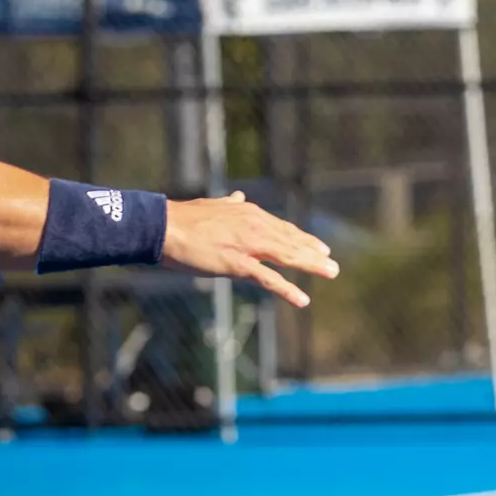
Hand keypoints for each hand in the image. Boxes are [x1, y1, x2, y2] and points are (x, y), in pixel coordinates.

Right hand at [161, 191, 338, 307]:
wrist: (163, 226)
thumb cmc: (183, 218)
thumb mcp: (214, 205)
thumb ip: (230, 204)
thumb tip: (238, 197)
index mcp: (250, 214)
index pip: (284, 229)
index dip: (303, 239)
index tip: (320, 247)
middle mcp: (255, 227)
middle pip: (292, 242)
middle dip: (314, 253)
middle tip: (333, 265)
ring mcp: (248, 245)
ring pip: (288, 257)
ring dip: (312, 266)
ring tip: (331, 273)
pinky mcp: (238, 264)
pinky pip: (269, 279)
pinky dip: (287, 289)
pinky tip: (302, 299)